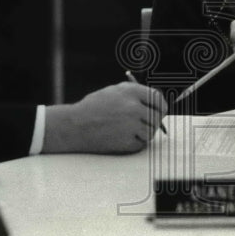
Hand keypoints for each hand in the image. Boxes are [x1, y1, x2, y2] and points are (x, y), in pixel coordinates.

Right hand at [42, 82, 166, 153]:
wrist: (74, 125)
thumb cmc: (94, 107)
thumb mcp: (114, 91)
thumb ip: (136, 94)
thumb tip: (157, 103)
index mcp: (131, 92)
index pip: (158, 99)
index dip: (160, 106)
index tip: (160, 111)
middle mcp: (134, 107)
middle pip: (157, 117)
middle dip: (153, 121)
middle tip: (144, 123)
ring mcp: (131, 125)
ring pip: (151, 132)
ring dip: (144, 133)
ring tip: (128, 130)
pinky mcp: (127, 142)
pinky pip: (141, 144)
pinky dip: (135, 143)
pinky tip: (121, 137)